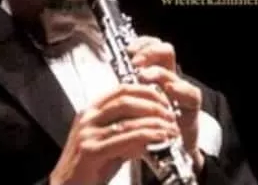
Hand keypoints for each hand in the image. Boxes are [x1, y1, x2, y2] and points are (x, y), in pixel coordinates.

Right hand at [49, 83, 179, 184]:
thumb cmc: (87, 167)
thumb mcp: (107, 142)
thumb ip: (126, 132)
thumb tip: (150, 127)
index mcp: (91, 110)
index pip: (121, 90)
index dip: (145, 91)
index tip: (162, 99)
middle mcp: (88, 118)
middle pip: (125, 100)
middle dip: (153, 105)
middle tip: (170, 113)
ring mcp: (88, 133)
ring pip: (128, 120)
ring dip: (154, 122)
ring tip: (170, 128)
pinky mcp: (92, 151)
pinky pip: (125, 139)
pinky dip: (146, 136)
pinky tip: (159, 137)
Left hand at [127, 36, 204, 171]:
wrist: (168, 154)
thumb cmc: (145, 126)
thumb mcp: (131, 104)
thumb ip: (123, 89)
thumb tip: (102, 73)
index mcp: (151, 73)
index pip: (150, 46)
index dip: (140, 43)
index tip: (127, 50)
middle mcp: (167, 78)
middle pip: (165, 51)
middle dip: (149, 52)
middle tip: (135, 62)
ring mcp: (180, 91)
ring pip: (173, 71)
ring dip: (157, 71)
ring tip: (144, 76)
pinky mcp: (191, 108)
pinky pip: (191, 94)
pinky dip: (180, 90)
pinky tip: (169, 89)